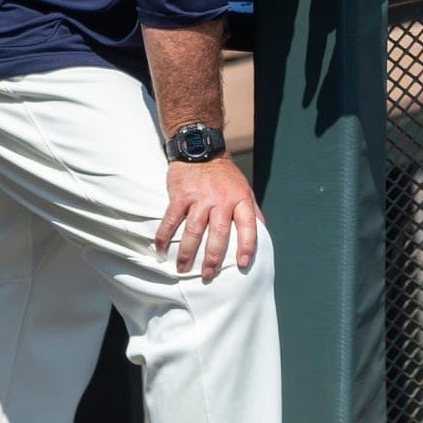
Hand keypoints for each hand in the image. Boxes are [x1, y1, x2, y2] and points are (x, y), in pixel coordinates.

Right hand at [153, 158, 258, 277]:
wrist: (200, 148)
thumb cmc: (225, 176)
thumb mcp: (244, 189)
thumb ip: (252, 212)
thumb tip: (262, 234)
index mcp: (240, 199)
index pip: (248, 225)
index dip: (247, 245)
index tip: (242, 264)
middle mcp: (221, 199)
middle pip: (218, 233)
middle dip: (213, 257)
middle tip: (208, 274)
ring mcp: (199, 197)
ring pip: (194, 230)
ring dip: (187, 252)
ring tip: (182, 269)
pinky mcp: (180, 195)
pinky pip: (171, 219)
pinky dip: (164, 236)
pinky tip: (160, 250)